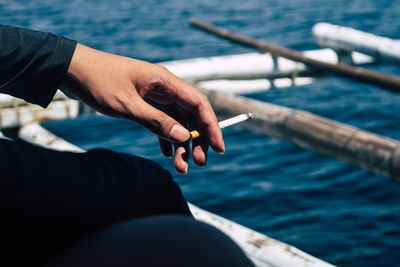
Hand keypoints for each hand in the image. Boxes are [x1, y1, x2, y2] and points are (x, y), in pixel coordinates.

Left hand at [61, 44, 224, 173]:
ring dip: (181, 144)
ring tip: (181, 167)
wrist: (72, 70)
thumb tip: (185, 137)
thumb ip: (156, 121)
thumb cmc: (98, 81)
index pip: (199, 104)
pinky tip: (167, 154)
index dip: (212, 126)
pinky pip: (162, 123)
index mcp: (165, 82)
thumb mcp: (127, 105)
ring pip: (177, 122)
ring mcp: (154, 96)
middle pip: (191, 116)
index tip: (219, 148)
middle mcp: (164, 88)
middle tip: (198, 163)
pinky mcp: (143, 103)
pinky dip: (166, 138)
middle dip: (198, 140)